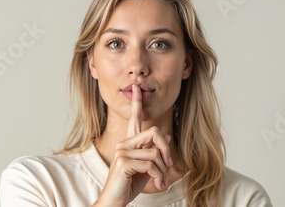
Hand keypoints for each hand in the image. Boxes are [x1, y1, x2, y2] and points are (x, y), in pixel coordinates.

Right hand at [93, 84, 172, 206]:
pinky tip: (157, 185)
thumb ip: (154, 153)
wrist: (114, 202)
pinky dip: (158, 176)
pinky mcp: (123, 162)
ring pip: (155, 153)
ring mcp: (122, 151)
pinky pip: (151, 164)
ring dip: (163, 171)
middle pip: (154, 132)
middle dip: (166, 151)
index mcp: (129, 143)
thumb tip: (165, 137)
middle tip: (170, 167)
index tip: (136, 89)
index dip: (136, 104)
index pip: (133, 119)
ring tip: (161, 183)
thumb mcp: (147, 168)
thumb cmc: (129, 186)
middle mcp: (124, 144)